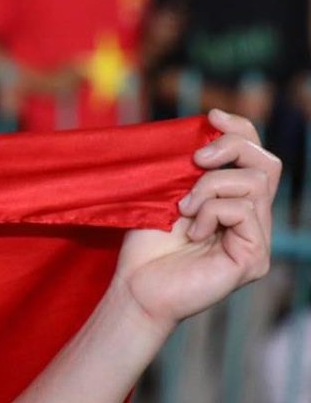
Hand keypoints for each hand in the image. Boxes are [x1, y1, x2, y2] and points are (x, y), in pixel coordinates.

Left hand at [114, 110, 276, 331]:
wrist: (135, 286)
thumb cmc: (146, 243)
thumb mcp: (167, 192)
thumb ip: (190, 166)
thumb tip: (208, 125)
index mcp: (235, 200)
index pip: (255, 154)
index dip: (239, 129)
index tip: (210, 116)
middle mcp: (253, 218)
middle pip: (267, 162)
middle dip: (230, 148)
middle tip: (195, 160)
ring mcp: (258, 239)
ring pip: (253, 184)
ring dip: (209, 187)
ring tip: (183, 209)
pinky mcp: (255, 257)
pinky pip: (244, 211)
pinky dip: (212, 213)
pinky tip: (192, 232)